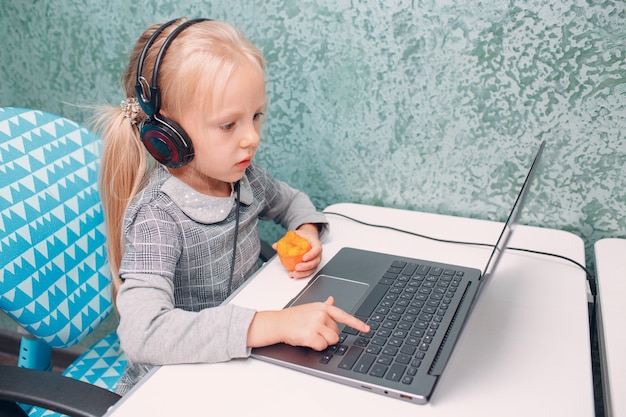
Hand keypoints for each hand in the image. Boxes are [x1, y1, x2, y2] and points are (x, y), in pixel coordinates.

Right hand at [247, 296, 369, 350]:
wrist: (278, 323)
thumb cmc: (293, 317)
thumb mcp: (310, 308)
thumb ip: (324, 306)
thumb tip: (332, 299)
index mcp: (322, 307)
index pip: (343, 315)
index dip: (357, 323)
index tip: (366, 329)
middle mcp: (321, 314)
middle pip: (337, 332)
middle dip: (327, 335)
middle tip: (314, 331)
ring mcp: (316, 324)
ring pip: (331, 340)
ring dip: (322, 342)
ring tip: (311, 335)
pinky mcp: (310, 335)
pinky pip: (322, 346)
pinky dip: (316, 346)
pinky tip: (307, 340)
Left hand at [273, 224, 321, 278]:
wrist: (307, 238)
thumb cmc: (303, 236)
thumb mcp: (295, 234)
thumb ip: (286, 240)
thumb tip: (275, 245)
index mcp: (315, 243)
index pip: (317, 249)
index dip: (311, 254)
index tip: (304, 258)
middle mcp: (317, 253)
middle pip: (315, 261)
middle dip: (306, 266)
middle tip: (297, 267)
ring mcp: (314, 260)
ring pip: (312, 268)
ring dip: (304, 273)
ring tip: (295, 273)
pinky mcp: (311, 266)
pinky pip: (308, 271)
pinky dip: (301, 274)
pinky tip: (294, 274)